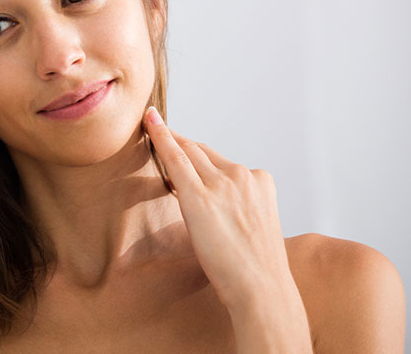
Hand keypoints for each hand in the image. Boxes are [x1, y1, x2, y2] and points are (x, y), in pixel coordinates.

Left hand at [143, 107, 311, 351]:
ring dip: (169, 142)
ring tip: (149, 128)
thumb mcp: (253, 225)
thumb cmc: (254, 267)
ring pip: (188, 152)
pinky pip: (175, 158)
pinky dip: (161, 136)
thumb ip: (235, 206)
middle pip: (202, 152)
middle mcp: (243, 175)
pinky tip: (149, 121)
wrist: (262, 288)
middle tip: (157, 130)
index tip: (184, 142)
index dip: (197, 153)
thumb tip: (209, 204)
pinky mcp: (200, 196)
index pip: (220, 161)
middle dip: (179, 144)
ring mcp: (222, 183)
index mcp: (261, 181)